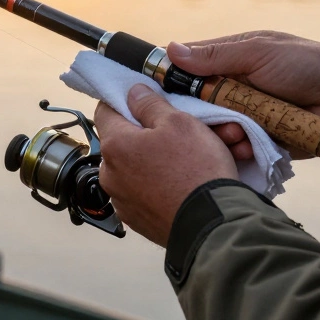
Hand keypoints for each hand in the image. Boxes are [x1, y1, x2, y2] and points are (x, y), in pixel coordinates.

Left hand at [94, 85, 237, 245]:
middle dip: (150, 134)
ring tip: (193, 159)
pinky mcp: (139, 220)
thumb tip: (133, 93)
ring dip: (159, 160)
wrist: (213, 226)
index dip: (125, 102)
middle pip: (125, 141)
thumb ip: (150, 104)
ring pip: (139, 168)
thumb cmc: (196, 171)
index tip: (143, 102)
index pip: (106, 110)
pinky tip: (187, 182)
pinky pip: (147, 192)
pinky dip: (163, 184)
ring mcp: (123, 201)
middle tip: (181, 132)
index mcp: (115, 145)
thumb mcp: (179, 122)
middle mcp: (110, 175)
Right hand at [169, 31, 319, 160]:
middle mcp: (233, 89)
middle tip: (207, 117)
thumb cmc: (308, 65)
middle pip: (195, 104)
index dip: (170, 78)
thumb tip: (170, 49)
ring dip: (219, 132)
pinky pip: (235, 148)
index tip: (155, 90)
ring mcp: (245, 116)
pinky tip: (245, 146)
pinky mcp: (259, 141)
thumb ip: (216, 56)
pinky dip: (237, 149)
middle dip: (197, 113)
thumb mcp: (260, 52)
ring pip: (213, 129)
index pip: (188, 68)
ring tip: (234, 133)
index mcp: (230, 60)